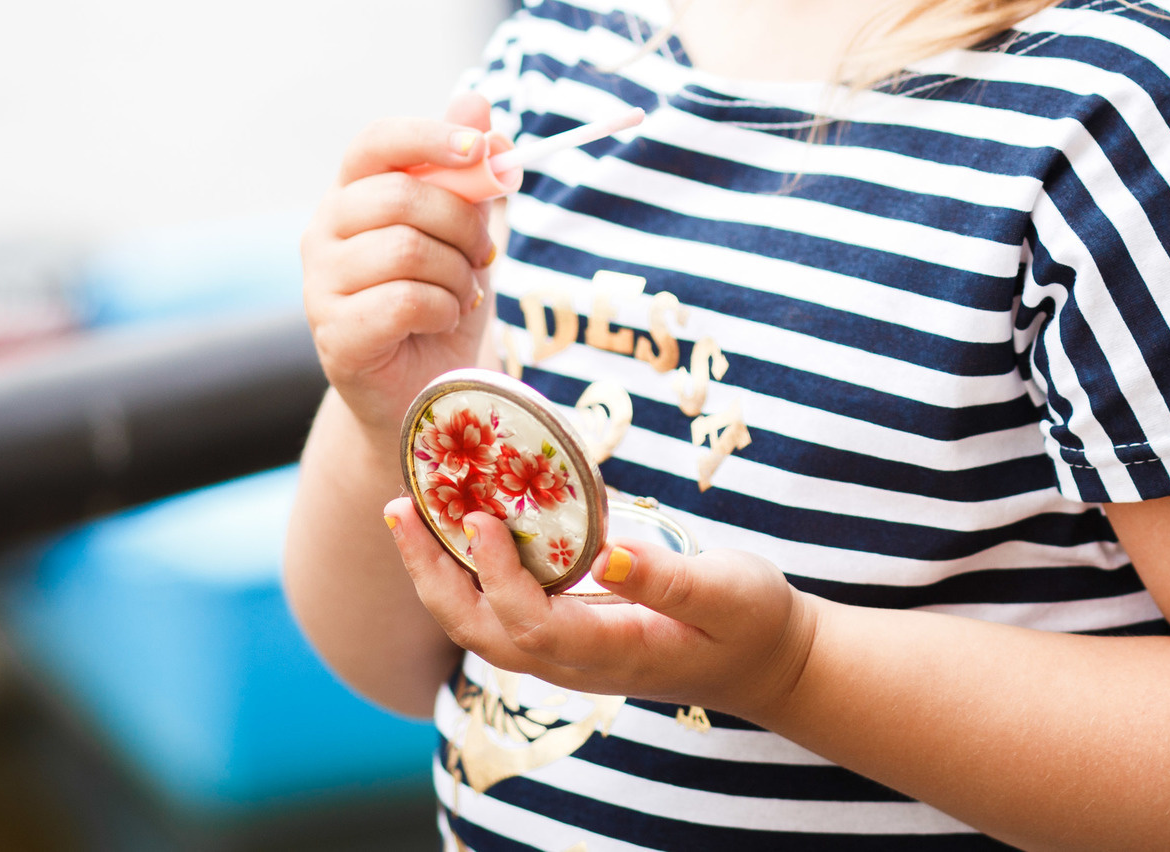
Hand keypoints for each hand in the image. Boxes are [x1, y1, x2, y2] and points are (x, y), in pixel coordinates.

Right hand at [302, 92, 513, 437]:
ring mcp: (321, 285)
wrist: (430, 386)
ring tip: (462, 291)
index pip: (377, 141)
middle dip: (462, 223)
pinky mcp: (334, 334)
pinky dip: (443, 307)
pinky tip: (443, 319)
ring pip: (407, 249)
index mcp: (354, 193)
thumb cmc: (443, 297)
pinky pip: (403, 300)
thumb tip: (474, 99)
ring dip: (457, 272)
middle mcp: (324, 231)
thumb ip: (469, 168)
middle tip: (481, 253)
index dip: (429, 137)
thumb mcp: (467, 228)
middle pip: (401, 196)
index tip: (480, 150)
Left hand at [384, 496, 817, 723]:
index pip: (531, 624)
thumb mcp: (728, 592)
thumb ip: (670, 579)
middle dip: (434, 574)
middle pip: (481, 632)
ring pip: (482, 626)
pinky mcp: (570, 635)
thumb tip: (611, 555)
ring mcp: (568, 655)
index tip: (481, 517)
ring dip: (439, 574)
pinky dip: (469, 573)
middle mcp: (575, 663)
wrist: (767, 663)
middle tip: (402, 508)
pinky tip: (463, 530)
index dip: (497, 575)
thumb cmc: (751, 622)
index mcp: (611, 654)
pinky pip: (502, 611)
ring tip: (411, 513)